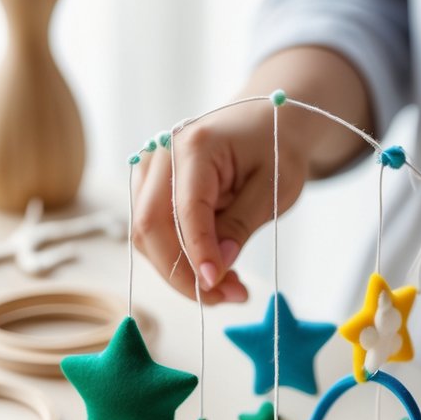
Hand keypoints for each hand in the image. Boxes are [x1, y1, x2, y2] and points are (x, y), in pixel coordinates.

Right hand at [131, 47, 372, 303]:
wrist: (266, 121)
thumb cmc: (275, 148)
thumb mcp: (274, 187)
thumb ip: (242, 225)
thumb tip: (215, 268)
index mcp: (195, 145)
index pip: (185, 210)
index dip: (197, 253)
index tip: (217, 286)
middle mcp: (161, 154)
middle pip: (149, 226)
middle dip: (183, 273)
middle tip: (225, 298)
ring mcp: (150, 171)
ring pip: (145, 236)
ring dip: (180, 272)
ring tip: (228, 288)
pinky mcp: (150, 188)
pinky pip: (153, 234)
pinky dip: (178, 260)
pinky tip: (213, 270)